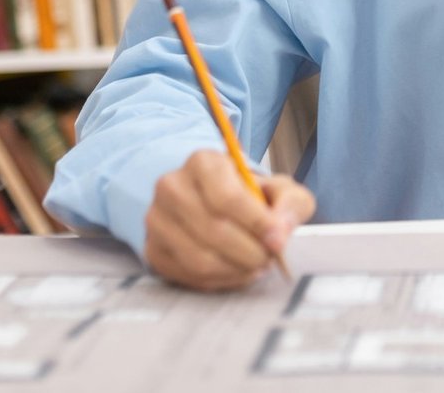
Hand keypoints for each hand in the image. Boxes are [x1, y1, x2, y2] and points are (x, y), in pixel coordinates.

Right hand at [144, 150, 316, 290]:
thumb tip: (280, 233)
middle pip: (213, 230)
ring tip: (256, 266)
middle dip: (249, 252)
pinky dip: (220, 280)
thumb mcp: (280, 189)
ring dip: (236, 269)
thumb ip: (290, 204)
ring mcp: (157, 219)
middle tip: (269, 259)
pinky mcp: (153, 250)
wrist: (216, 205)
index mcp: (203, 162)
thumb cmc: (251, 196)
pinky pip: (189, 275)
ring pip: (199, 258)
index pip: (227, 197)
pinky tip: (237, 272)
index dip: (256, 224)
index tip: (277, 241)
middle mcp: (172, 187)